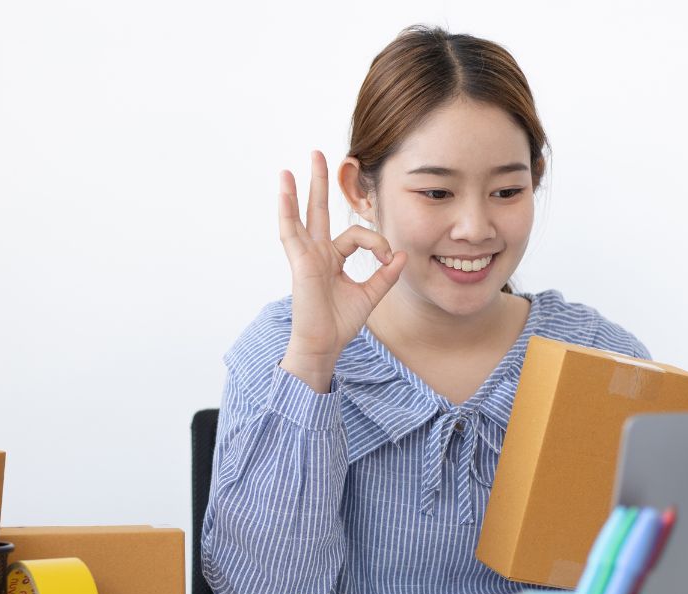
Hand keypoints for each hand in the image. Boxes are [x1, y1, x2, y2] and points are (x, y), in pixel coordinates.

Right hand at [278, 151, 406, 390]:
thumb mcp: (370, 295)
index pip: (357, 235)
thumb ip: (385, 275)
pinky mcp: (300, 264)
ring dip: (297, 191)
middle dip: (318, 183)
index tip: (390, 259)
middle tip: (318, 153)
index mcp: (332, 259)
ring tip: (291, 167)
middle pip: (317, 211)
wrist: (324, 345)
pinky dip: (287, 212)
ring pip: (301, 217)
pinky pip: (291, 233)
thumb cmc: (340, 324)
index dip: (378, 242)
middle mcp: (317, 254)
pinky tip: (284, 191)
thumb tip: (402, 256)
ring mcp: (306, 257)